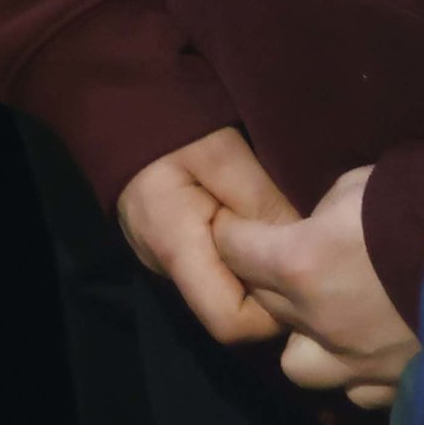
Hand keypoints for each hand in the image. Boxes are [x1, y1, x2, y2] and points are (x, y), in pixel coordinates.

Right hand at [117, 127, 302, 345]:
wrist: (116, 101)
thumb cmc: (168, 123)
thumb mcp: (222, 154)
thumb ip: (261, 204)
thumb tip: (306, 251)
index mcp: (175, 248)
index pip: (231, 323)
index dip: (273, 314)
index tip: (298, 275)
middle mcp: (163, 266)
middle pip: (229, 313)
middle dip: (269, 292)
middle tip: (298, 252)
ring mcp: (161, 258)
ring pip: (222, 292)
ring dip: (253, 273)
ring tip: (274, 235)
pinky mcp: (165, 245)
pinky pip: (210, 271)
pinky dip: (236, 259)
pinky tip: (249, 226)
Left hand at [218, 164, 417, 403]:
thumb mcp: (356, 187)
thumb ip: (317, 214)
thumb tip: (307, 228)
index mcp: (300, 266)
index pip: (232, 251)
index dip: (233, 235)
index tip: (241, 227)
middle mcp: (320, 323)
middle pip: (264, 305)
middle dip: (268, 281)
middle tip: (293, 264)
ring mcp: (361, 362)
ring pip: (299, 365)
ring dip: (307, 341)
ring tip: (332, 320)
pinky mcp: (402, 385)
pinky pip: (358, 391)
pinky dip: (358, 371)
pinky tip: (376, 347)